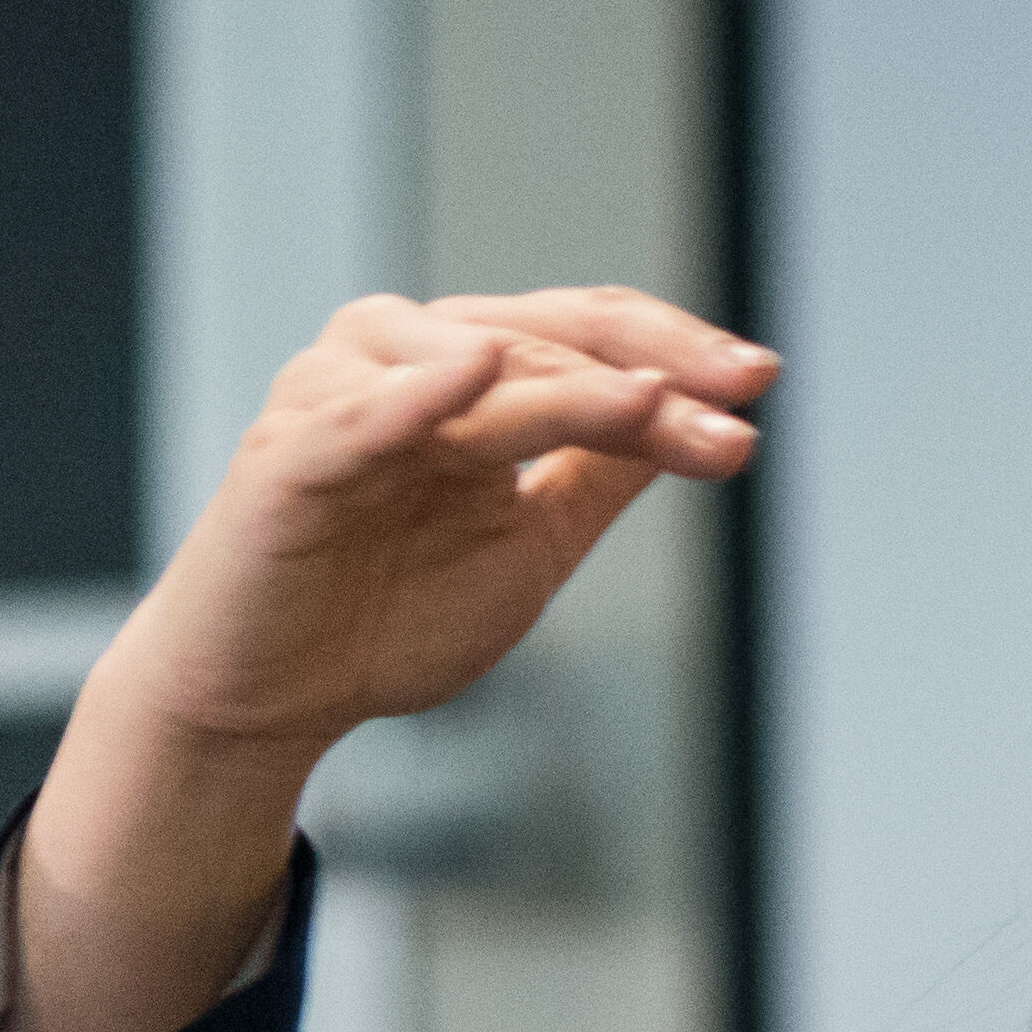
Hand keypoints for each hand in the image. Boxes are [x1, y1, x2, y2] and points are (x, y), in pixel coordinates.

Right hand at [18, 287, 774, 1031]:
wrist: (270, 697)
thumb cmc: (385, 615)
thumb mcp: (530, 544)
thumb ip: (600, 475)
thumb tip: (703, 414)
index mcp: (467, 373)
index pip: (589, 335)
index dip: (679, 351)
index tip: (761, 384)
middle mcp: (407, 358)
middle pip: (549, 341)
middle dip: (653, 376)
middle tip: (737, 405)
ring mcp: (345, 395)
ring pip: (478, 371)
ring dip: (573, 388)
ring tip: (651, 406)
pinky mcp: (289, 455)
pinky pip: (360, 418)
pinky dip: (418, 394)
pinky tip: (476, 375)